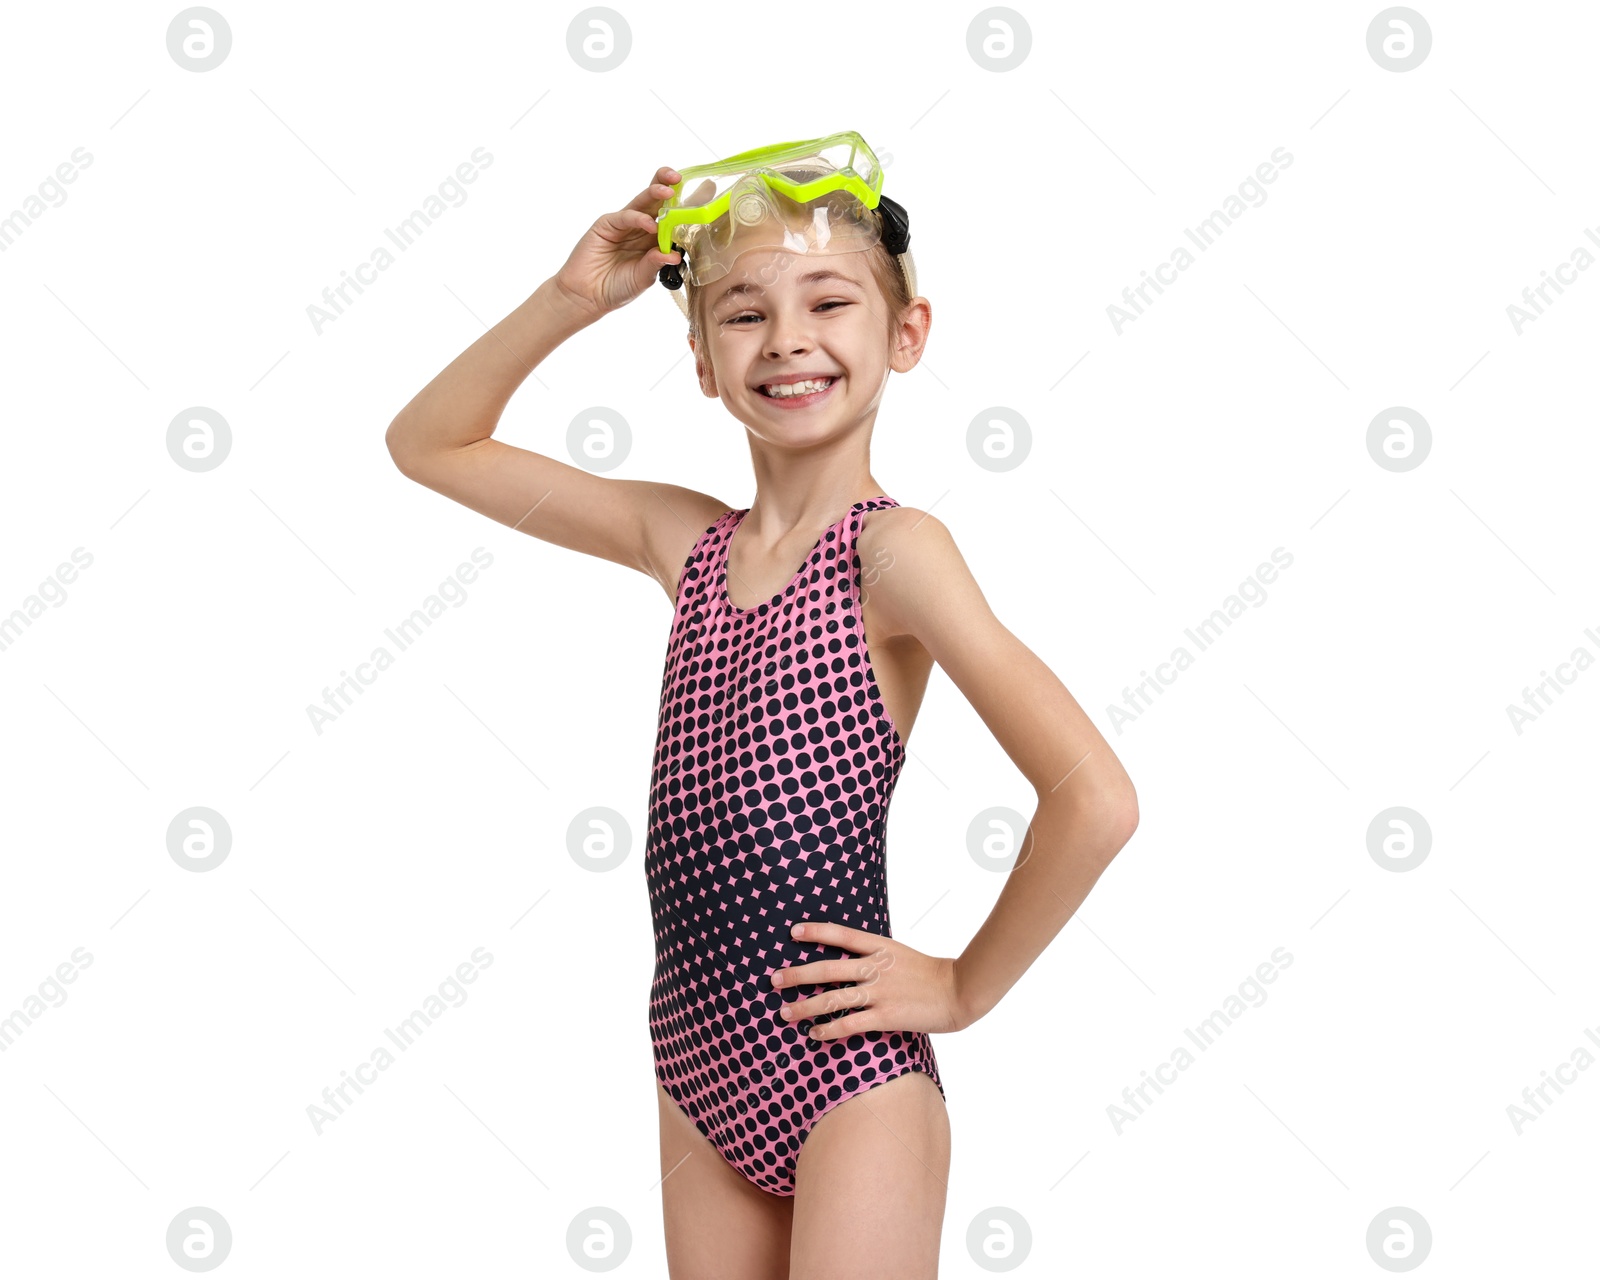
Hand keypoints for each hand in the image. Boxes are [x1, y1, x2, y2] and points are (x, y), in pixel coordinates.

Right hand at [551, 165, 684, 319]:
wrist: (588, 297)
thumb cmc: (617, 288)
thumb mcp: (643, 278)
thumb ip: (656, 263)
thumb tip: (677, 255)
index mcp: (653, 239)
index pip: (671, 217)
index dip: (684, 206)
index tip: (703, 196)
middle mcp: (640, 227)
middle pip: (657, 201)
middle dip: (669, 186)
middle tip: (681, 178)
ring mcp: (624, 224)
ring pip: (642, 202)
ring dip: (655, 193)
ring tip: (669, 190)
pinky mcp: (606, 225)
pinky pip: (625, 217)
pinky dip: (638, 219)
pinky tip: (649, 225)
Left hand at [772, 920, 968, 1040]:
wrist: (958, 990)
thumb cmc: (930, 974)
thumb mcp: (901, 954)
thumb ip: (876, 956)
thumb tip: (851, 961)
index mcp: (881, 947)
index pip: (842, 935)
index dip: (816, 932)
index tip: (793, 933)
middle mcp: (876, 967)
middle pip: (827, 969)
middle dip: (797, 974)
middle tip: (774, 979)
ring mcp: (880, 992)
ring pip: (832, 999)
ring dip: (805, 1007)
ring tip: (785, 1013)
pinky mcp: (886, 1016)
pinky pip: (850, 1024)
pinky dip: (829, 1029)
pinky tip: (815, 1034)